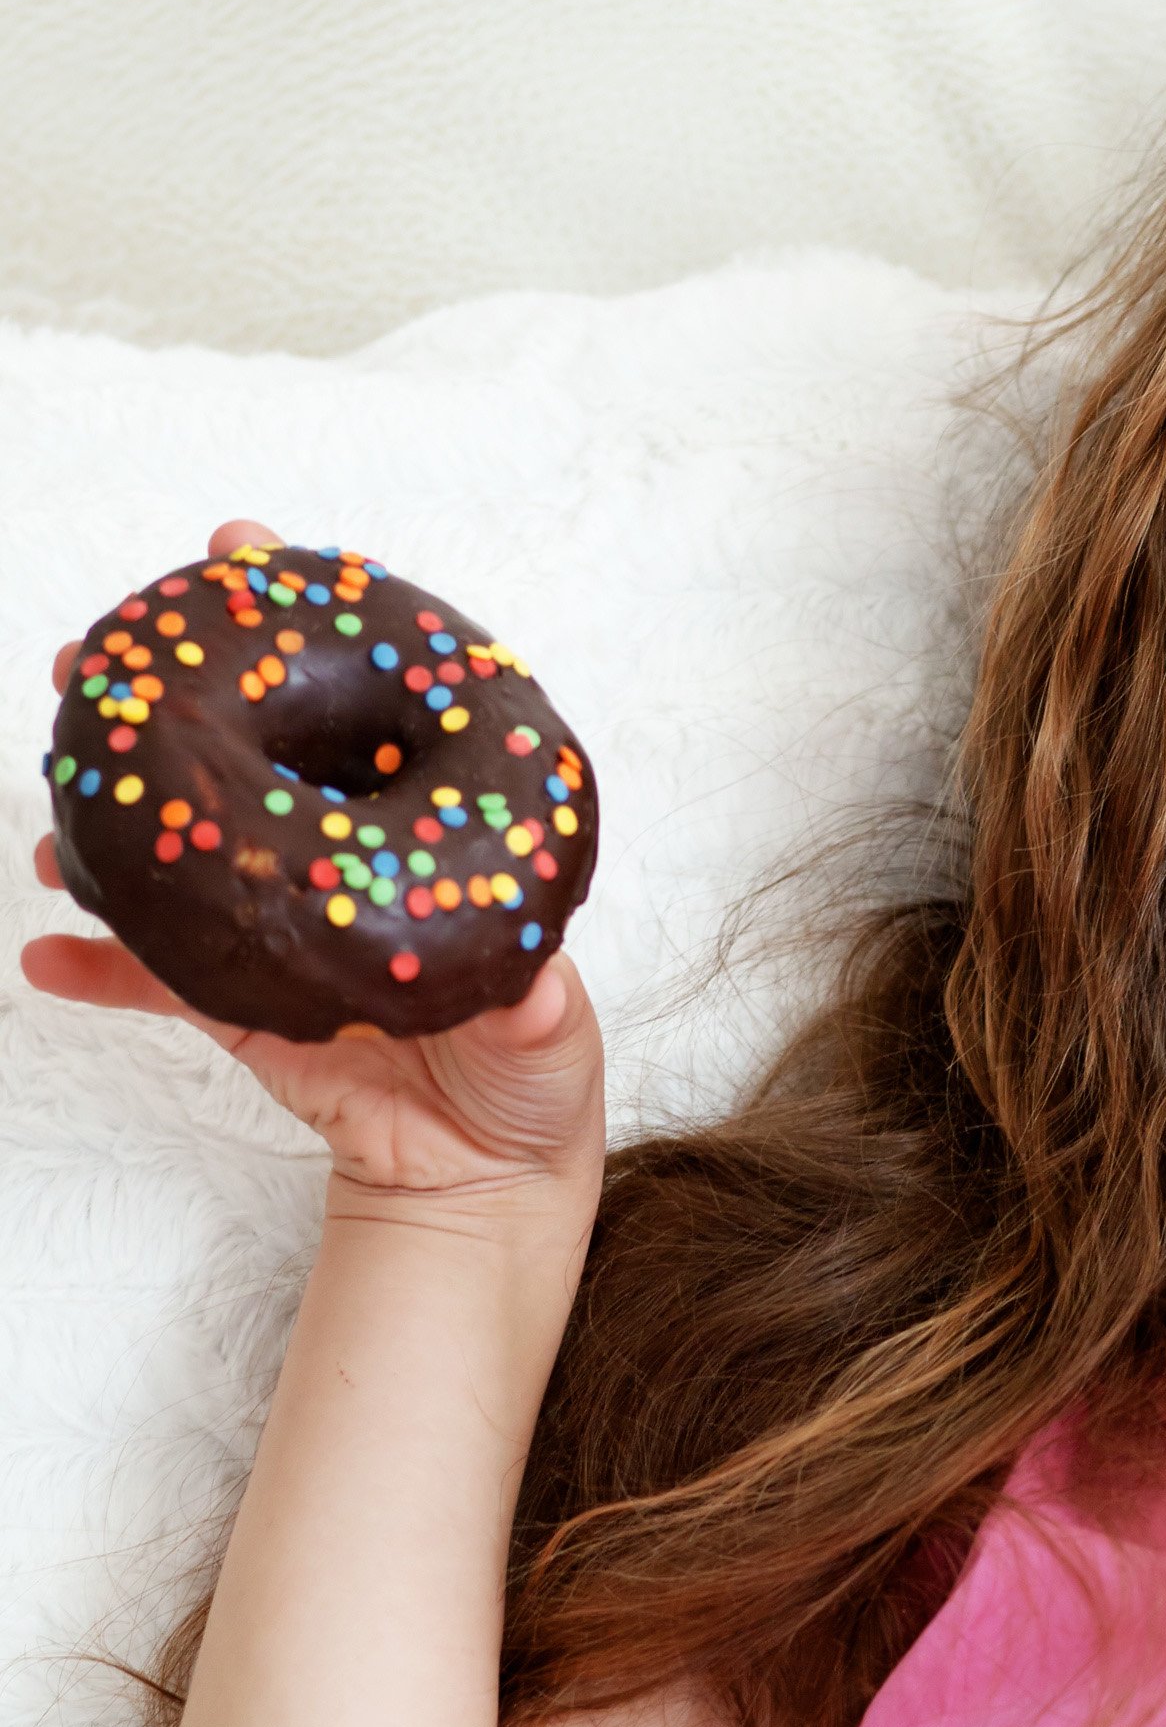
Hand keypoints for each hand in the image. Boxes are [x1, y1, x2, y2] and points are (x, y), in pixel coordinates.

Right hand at [21, 517, 605, 1216]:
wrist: (481, 1181)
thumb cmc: (532, 1088)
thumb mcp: (554, 1043)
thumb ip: (540, 1013)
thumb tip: (540, 989)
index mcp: (415, 828)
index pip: (358, 701)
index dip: (298, 616)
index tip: (239, 545)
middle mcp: (337, 855)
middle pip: (246, 747)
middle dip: (166, 693)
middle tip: (92, 657)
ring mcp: (278, 920)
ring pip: (184, 844)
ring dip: (112, 811)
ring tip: (58, 790)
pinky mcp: (239, 1001)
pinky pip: (158, 978)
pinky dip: (102, 968)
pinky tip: (47, 955)